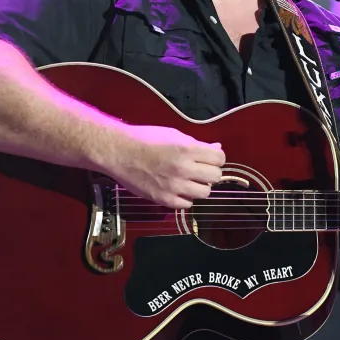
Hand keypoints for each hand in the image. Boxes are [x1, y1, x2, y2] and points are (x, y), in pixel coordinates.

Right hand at [107, 125, 225, 209]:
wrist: (119, 152)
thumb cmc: (145, 139)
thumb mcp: (174, 134)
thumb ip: (198, 144)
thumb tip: (217, 149)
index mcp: (187, 149)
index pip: (220, 158)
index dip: (216, 158)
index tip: (210, 159)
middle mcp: (183, 168)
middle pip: (216, 177)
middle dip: (210, 172)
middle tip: (200, 170)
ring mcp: (174, 186)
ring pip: (205, 192)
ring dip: (200, 186)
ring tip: (190, 180)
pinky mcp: (163, 199)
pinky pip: (187, 204)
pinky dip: (186, 198)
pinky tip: (179, 189)